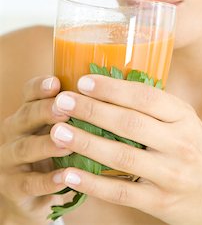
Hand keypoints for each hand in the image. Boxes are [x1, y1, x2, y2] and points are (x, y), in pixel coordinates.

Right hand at [0, 76, 70, 223]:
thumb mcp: (62, 129)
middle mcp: (15, 132)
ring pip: (24, 148)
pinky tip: (64, 177)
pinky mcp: (13, 188)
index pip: (29, 93)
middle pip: (26, 116)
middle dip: (45, 111)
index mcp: (28, 112)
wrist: (31, 196)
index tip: (56, 83)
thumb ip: (77, 112)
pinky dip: (46, 181)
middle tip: (65, 110)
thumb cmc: (54, 153)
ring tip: (67, 145)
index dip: (40, 87)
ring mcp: (10, 160)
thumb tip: (113, 90)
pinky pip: (28, 183)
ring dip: (46, 146)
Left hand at [50, 75, 201, 224]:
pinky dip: (93, 183)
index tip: (84, 81)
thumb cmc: (200, 154)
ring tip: (58, 132)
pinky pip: (122, 192)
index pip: (146, 97)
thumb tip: (112, 87)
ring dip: (86, 143)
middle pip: (130, 123)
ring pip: (123, 156)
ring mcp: (172, 174)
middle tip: (62, 102)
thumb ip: (157, 110)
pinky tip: (70, 174)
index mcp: (185, 117)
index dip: (113, 88)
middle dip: (92, 110)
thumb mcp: (187, 124)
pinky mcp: (162, 202)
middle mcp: (181, 143)